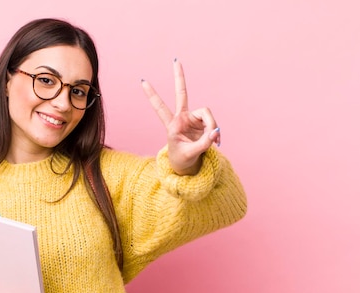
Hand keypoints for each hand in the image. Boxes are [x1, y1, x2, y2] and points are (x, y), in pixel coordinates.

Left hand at [142, 59, 220, 175]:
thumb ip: (204, 143)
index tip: (142, 81)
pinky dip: (216, 133)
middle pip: (181, 93)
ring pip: (207, 115)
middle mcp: (182, 118)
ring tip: (215, 141)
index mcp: (172, 125)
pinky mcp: (203, 123)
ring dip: (213, 127)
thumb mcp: (192, 153)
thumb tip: (216, 130)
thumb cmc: (183, 159)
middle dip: (179, 77)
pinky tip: (217, 141)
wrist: (187, 165)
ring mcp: (193, 119)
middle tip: (176, 60)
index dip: (152, 95)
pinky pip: (213, 124)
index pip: (160, 107)